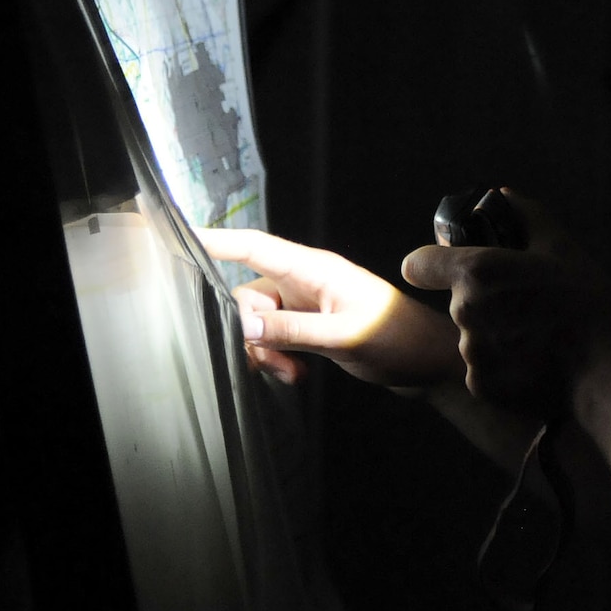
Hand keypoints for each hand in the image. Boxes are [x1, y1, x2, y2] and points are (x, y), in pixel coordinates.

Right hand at [197, 227, 463, 388]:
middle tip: (273, 361)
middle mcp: (306, 282)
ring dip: (265, 350)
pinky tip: (297, 375)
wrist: (431, 364)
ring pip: (259, 323)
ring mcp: (307, 306)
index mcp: (314, 270)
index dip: (215, 239)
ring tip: (291, 372)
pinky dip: (277, 357)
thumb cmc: (398, 339)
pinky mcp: (311, 328)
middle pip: (249, 294)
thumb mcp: (344, 337)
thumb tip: (241, 325)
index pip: (254, 247)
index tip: (178, 236)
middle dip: (250, 330)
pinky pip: (274, 338)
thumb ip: (293, 331)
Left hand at [400, 191, 610, 418]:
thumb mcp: (561, 247)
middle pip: (457, 302)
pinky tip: (536, 363)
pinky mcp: (481, 386)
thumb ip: (524, 215)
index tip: (447, 269)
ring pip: (472, 338)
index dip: (431, 265)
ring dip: (495, 336)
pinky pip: (483, 370)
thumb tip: (501, 194)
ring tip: (538, 338)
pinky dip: (503, 367)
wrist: (610, 370)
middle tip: (528, 307)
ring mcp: (471, 353)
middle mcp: (464, 312)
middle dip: (483, 302)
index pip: (418, 264)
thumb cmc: (587, 301)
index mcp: (476, 272)